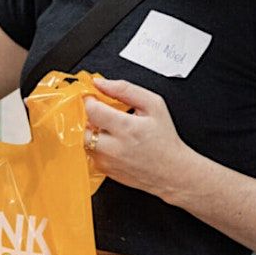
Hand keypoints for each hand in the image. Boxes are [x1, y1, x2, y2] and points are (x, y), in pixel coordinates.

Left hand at [83, 78, 196, 201]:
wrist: (172, 171)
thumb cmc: (164, 138)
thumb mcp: (153, 105)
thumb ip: (125, 89)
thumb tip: (100, 83)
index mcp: (127, 128)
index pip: (92, 110)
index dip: (91, 100)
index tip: (95, 97)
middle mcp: (114, 148)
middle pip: (83, 126)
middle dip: (89, 117)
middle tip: (103, 114)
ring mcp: (107, 162)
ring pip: (83, 140)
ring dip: (91, 131)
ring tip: (109, 129)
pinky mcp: (104, 170)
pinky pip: (89, 153)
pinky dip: (95, 145)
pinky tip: (111, 142)